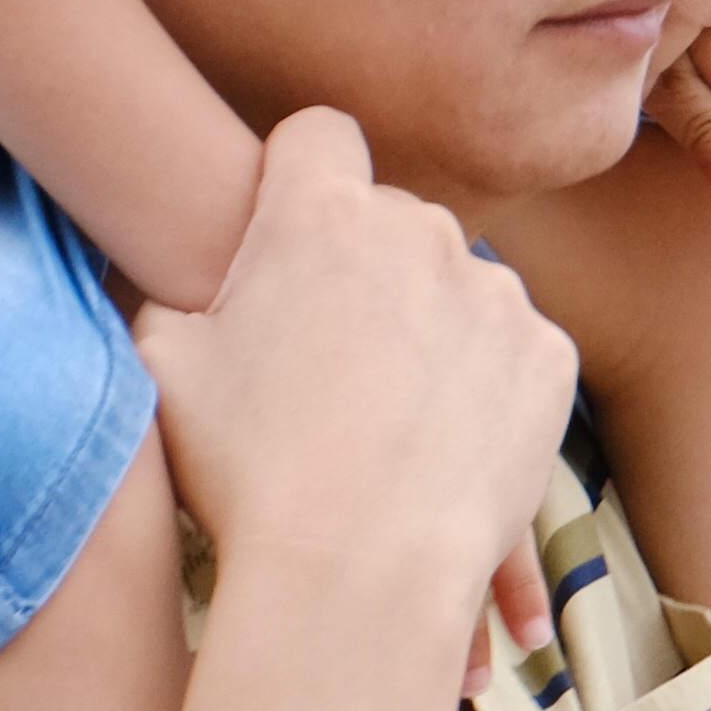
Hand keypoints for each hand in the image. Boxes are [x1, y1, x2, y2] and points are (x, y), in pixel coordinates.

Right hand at [133, 108, 578, 679]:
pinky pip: (512, 345)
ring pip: (455, 283)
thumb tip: (172, 280)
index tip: (291, 231)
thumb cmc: (245, 472)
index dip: (300, 175)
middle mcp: (416, 229)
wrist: (359, 575)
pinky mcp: (548, 355)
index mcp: (318, 213)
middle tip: (329, 354)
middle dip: (365, 266)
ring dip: (427, 324)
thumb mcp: (162, 367)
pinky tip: (442, 440)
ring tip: (387, 414)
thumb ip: (169, 296)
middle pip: (391, 217)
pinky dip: (485, 380)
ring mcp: (493, 291)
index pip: (318, 135)